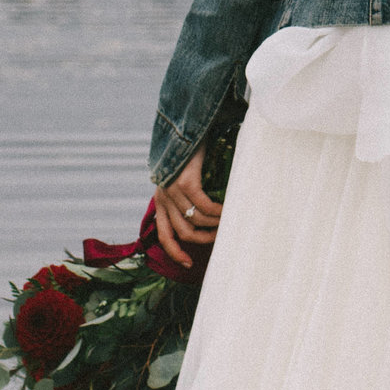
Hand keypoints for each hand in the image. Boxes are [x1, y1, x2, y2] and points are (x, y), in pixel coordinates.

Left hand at [152, 145, 222, 269]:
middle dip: (204, 240)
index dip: (175, 253)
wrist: (188, 125)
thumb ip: (185, 197)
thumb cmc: (190, 152)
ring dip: (214, 224)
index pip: (163, 235)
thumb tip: (203, 217)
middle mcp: (163, 197)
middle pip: (183, 233)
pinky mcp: (185, 181)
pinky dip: (218, 211)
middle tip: (221, 236)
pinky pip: (204, 205)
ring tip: (228, 220)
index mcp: (160, 200)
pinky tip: (227, 208)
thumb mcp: (181, 177)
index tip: (188, 265)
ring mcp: (173, 190)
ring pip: (196, 220)